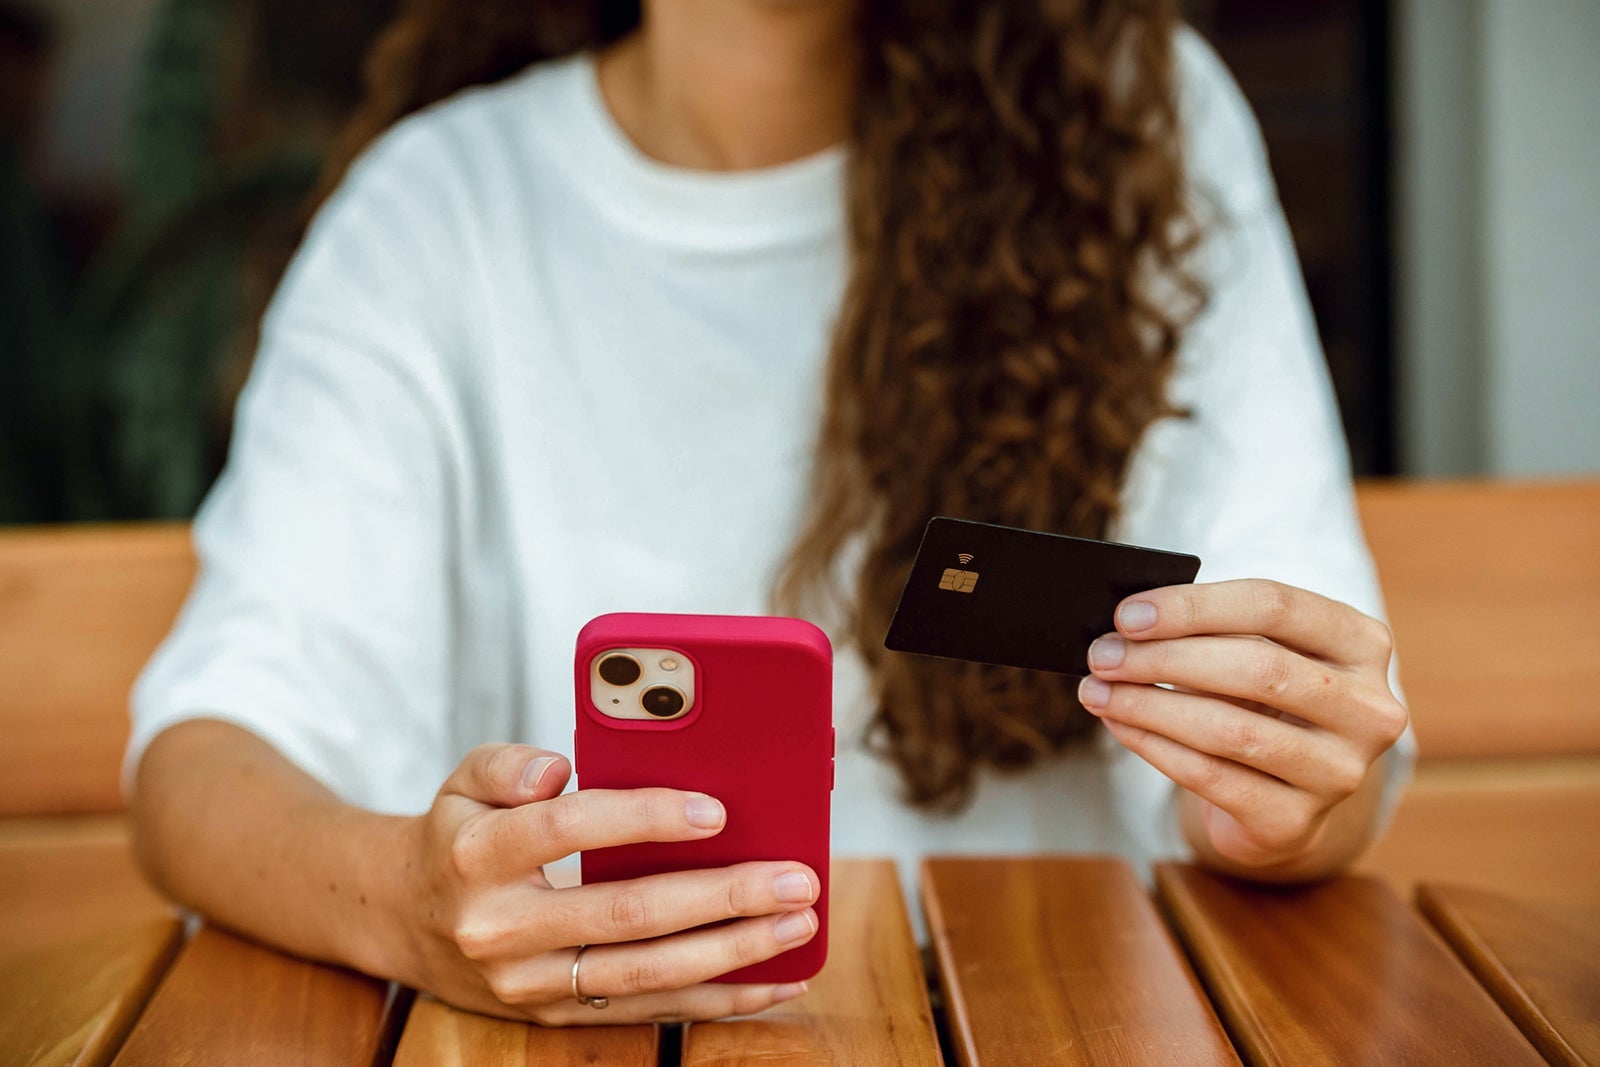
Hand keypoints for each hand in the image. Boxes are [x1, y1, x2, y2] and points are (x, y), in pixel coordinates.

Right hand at [398, 744, 819, 1024]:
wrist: (404, 920)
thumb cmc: (459, 836)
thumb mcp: (464, 781)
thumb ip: (507, 762)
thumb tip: (558, 768)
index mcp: (478, 856)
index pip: (568, 830)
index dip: (644, 818)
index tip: (715, 809)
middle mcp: (501, 928)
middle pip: (625, 914)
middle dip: (720, 898)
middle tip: (793, 878)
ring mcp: (529, 983)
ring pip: (645, 975)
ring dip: (733, 954)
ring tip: (798, 925)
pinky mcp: (557, 1015)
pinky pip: (648, 1012)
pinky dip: (718, 1000)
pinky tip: (775, 981)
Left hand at [1076, 579, 1407, 870]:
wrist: (1284, 798)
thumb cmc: (1262, 704)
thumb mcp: (1257, 654)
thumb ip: (1213, 632)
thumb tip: (1127, 628)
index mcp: (1362, 643)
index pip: (1275, 606)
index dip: (1194, 607)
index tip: (1128, 614)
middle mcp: (1369, 708)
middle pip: (1256, 667)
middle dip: (1164, 658)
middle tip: (1102, 654)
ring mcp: (1341, 772)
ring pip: (1230, 729)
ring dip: (1149, 706)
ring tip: (1098, 691)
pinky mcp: (1298, 822)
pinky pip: (1212, 778)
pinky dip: (1154, 747)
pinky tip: (1120, 726)